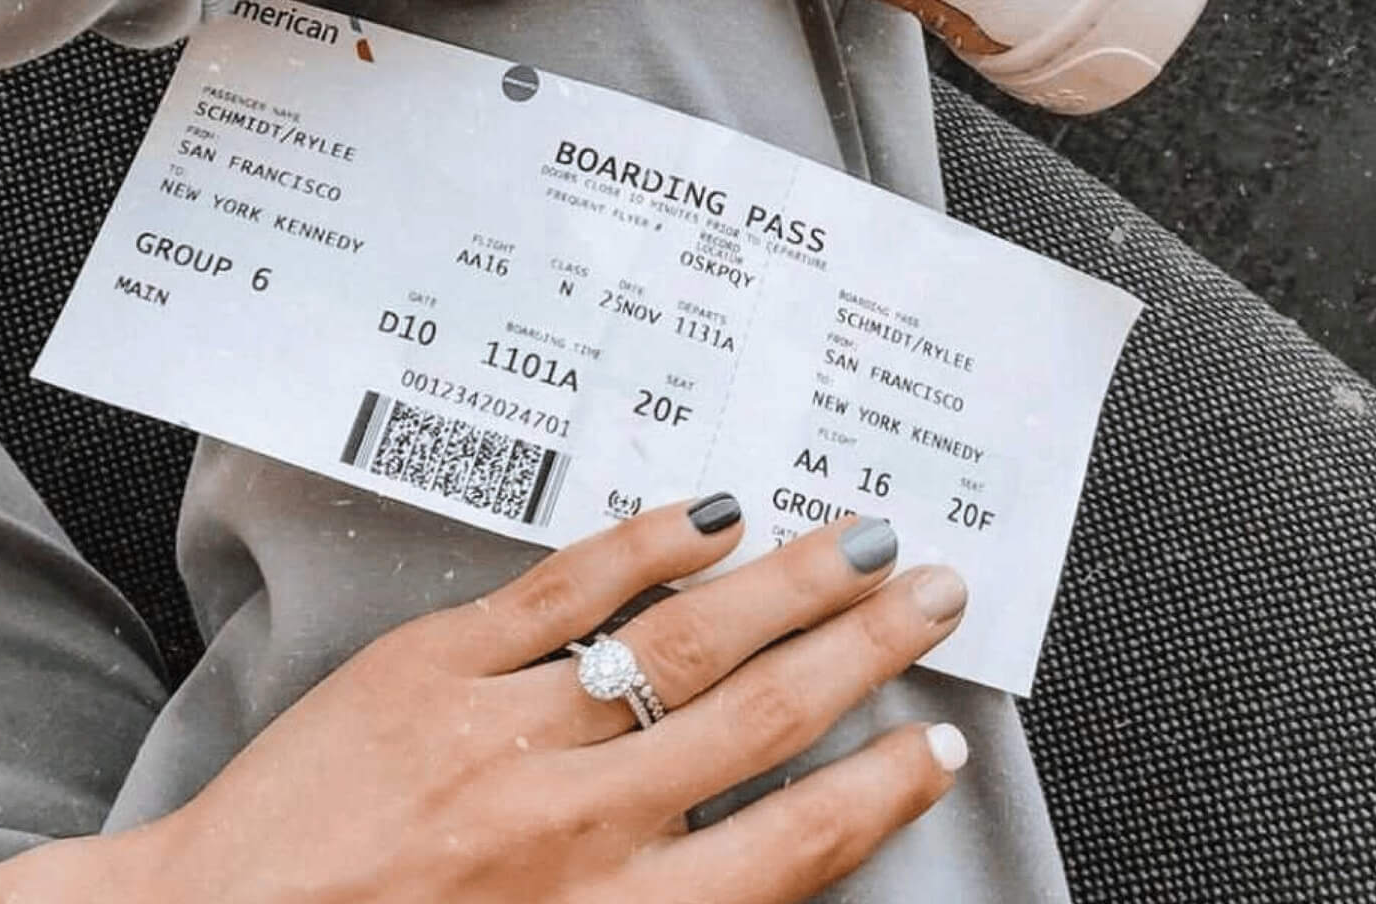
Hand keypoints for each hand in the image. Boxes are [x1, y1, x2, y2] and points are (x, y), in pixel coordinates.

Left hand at [0, 495, 968, 903]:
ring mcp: (507, 733)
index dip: (881, 789)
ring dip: (789, 584)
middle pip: (760, 716)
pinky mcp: (434, 665)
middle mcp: (577, 829)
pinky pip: (564, 591)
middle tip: (935, 590)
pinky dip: (646, 548)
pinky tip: (710, 515)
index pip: (790, 847)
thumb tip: (749, 859)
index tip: (940, 742)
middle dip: (866, 649)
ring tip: (861, 538)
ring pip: (683, 641)